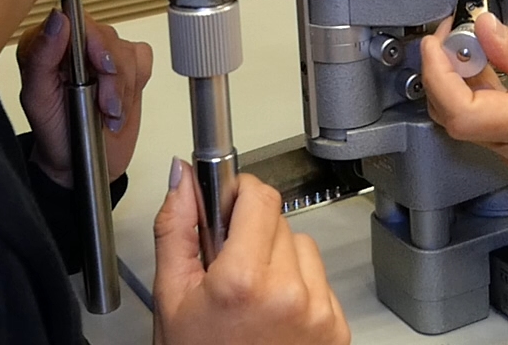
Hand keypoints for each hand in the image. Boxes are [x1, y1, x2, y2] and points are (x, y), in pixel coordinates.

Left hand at [16, 10, 153, 185]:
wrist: (79, 162)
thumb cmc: (54, 132)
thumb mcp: (38, 99)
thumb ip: (42, 57)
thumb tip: (58, 19)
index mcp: (45, 44)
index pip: (75, 20)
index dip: (93, 41)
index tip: (101, 66)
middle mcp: (74, 45)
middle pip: (106, 37)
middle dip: (111, 77)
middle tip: (105, 106)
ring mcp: (101, 54)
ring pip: (127, 53)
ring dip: (122, 90)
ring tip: (109, 114)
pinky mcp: (126, 65)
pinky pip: (142, 60)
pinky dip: (136, 86)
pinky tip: (120, 105)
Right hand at [153, 163, 348, 344]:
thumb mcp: (171, 298)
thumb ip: (176, 231)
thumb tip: (184, 180)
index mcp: (243, 280)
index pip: (258, 196)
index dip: (237, 196)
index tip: (226, 209)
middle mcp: (289, 292)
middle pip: (278, 221)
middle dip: (252, 235)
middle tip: (229, 271)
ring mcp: (318, 311)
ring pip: (303, 248)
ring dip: (279, 261)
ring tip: (252, 299)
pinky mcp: (336, 327)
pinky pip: (320, 282)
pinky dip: (299, 290)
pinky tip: (273, 317)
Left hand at [420, 11, 507, 180]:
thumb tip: (485, 31)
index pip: (461, 113)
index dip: (438, 74)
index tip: (438, 41)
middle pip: (456, 119)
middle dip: (445, 72)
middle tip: (456, 33)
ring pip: (471, 124)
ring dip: (463, 82)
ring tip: (477, 44)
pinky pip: (492, 129)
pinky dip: (483, 96)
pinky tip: (495, 68)